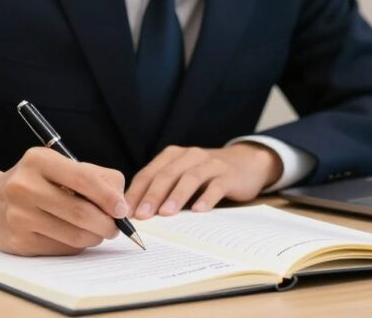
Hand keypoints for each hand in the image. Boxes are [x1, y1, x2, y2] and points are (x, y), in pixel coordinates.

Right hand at [0, 147, 128, 255]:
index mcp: (38, 160)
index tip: (122, 209)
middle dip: (107, 223)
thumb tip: (121, 204)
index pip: (83, 179)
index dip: (108, 197)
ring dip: (95, 237)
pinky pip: (62, 248)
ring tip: (98, 231)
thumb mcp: (61, 166)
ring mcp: (19, 215)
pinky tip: (74, 236)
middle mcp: (24, 186)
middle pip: (81, 212)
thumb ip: (97, 177)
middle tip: (115, 227)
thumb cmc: (37, 182)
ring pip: (74, 235)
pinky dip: (77, 245)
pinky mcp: (18, 241)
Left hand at [125, 143, 282, 219]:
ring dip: (176, 196)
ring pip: (190, 178)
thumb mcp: (182, 177)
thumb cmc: (206, 175)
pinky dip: (207, 197)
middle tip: (142, 215)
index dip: (136, 192)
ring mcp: (211, 164)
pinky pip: (216, 185)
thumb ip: (163, 190)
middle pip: (167, 174)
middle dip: (152, 195)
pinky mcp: (229, 175)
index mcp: (173, 156)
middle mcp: (190, 155)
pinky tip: (199, 211)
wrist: (246, 163)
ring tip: (165, 214)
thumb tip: (136, 216)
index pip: (149, 173)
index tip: (125, 213)